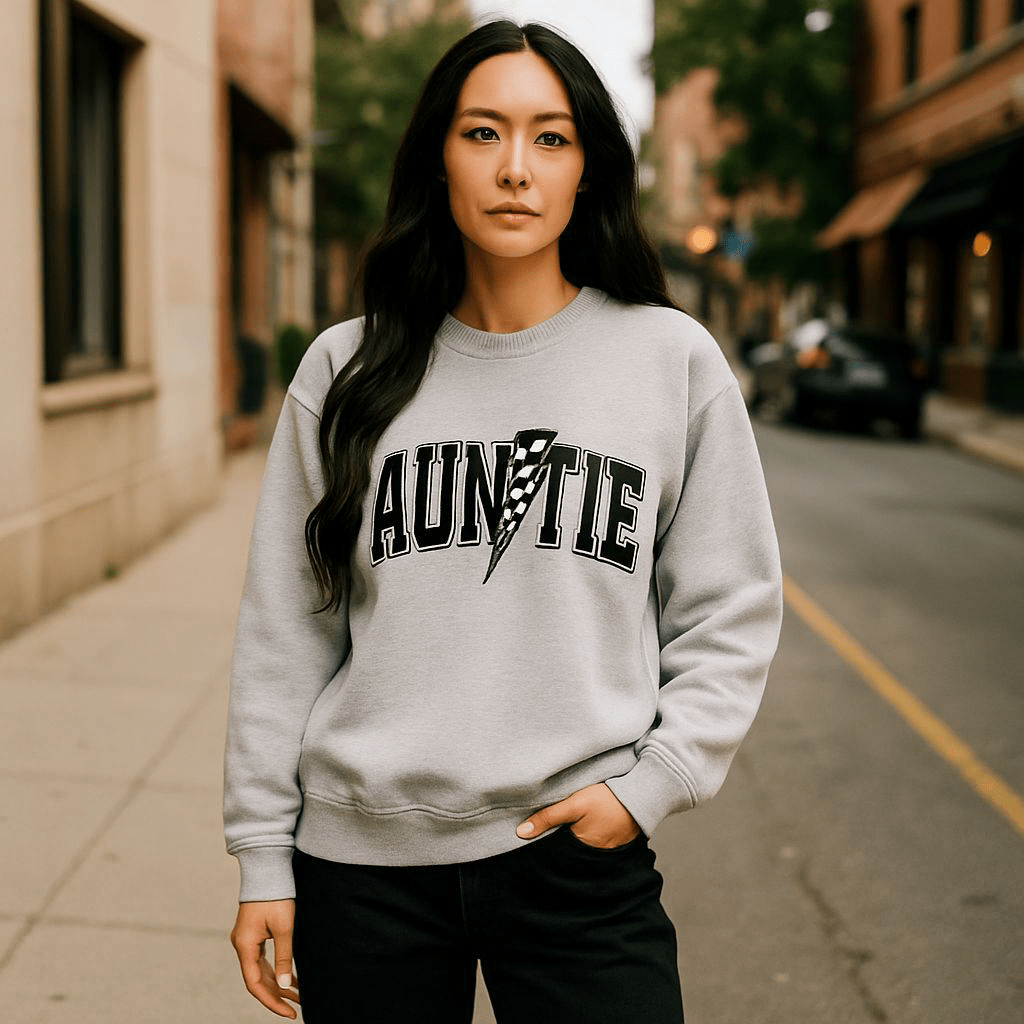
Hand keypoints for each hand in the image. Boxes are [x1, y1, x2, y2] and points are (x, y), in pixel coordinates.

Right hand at [230, 900, 300, 1018]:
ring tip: (298, 995)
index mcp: (245, 946)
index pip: (255, 984)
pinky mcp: (254, 934)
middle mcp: (242, 946)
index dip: (272, 1001)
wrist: (267, 868)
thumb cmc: (275, 895)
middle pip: (257, 980)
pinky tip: (291, 977)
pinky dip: (276, 970)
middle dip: (277, 995)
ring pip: (261, 970)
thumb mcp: (284, 928)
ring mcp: (247, 940)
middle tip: (297, 1008)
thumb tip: (284, 984)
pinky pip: (263, 960)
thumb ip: (284, 957)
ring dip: (278, 983)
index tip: (289, 1012)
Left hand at [516, 782, 641, 848]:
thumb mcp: (574, 803)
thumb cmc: (607, 799)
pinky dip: (590, 837)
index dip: (545, 844)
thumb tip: (521, 833)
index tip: (534, 836)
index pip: (556, 852)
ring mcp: (607, 851)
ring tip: (570, 827)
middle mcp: (594, 855)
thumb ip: (548, 817)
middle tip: (552, 830)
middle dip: (559, 844)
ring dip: (575, 840)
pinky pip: (597, 844)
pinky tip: (587, 826)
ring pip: (583, 848)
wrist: (643, 795)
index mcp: (581, 848)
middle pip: (569, 852)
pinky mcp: (616, 843)